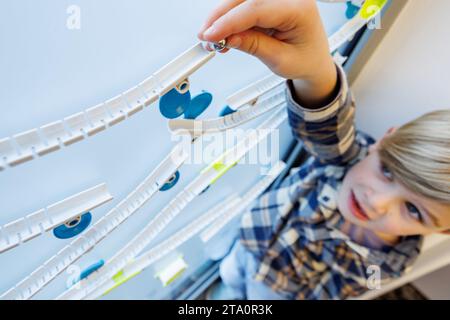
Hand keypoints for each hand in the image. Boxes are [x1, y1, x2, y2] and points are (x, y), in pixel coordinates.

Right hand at [198, 0, 337, 107]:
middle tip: (206, 37)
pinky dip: (230, 20)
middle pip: (245, 0)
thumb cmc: (305, 60)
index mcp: (299, 9)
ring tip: (213, 40)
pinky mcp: (268, 3)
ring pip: (240, 1)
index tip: (211, 35)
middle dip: (221, 17)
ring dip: (222, 18)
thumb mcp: (280, 60)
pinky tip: (222, 34)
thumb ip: (254, 46)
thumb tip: (228, 38)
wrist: (314, 61)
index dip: (229, 22)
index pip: (256, 9)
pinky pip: (243, 6)